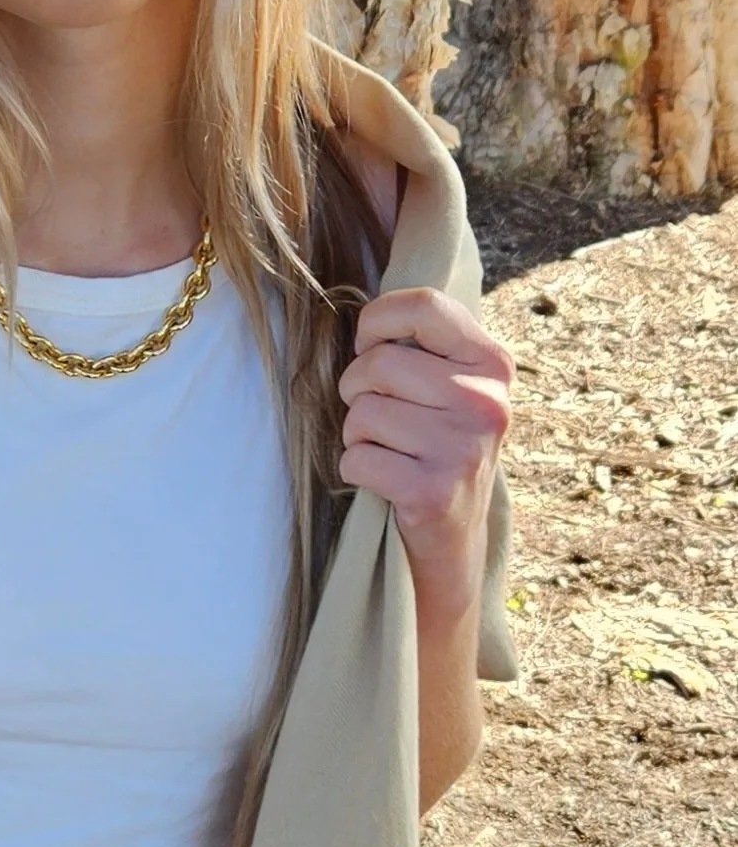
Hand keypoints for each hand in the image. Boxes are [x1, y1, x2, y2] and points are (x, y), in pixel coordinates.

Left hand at [336, 287, 512, 612]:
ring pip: (361, 412)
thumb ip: (426, 345)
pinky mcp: (434, 490)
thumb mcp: (451, 387)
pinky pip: (356, 456)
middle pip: (377, 363)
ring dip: (358, 435)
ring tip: (390, 452)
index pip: (422, 305)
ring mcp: (464, 446)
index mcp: (492, 363)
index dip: (376, 323)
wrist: (452, 541)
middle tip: (379, 418)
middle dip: (357, 391)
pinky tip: (386, 481)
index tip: (371, 348)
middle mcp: (487, 400)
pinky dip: (356, 470)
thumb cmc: (435, 449)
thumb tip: (366, 310)